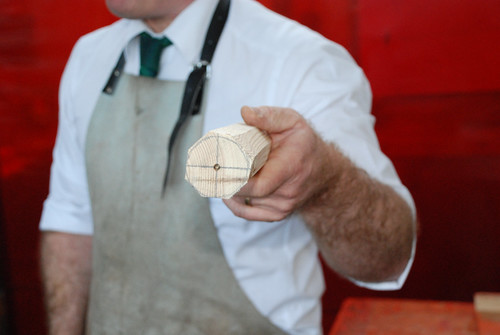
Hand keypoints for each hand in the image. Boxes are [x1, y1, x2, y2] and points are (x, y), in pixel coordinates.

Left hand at [223, 106, 329, 221]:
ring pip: (243, 202)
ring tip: (217, 173)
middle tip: (207, 167)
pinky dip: (233, 202)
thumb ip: (270, 115)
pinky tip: (225, 191)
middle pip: (246, 194)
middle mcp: (288, 192)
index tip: (217, 170)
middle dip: (224, 181)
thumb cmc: (305, 145)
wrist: (324, 172)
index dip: (234, 182)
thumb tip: (246, 113)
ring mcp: (282, 206)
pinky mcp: (277, 215)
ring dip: (228, 189)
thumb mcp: (292, 121)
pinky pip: (247, 213)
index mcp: (291, 168)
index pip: (258, 186)